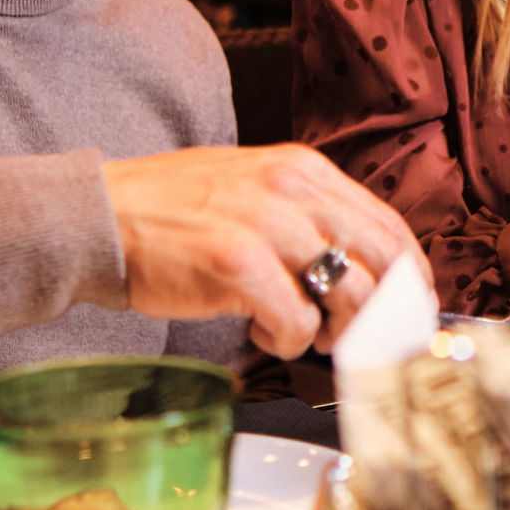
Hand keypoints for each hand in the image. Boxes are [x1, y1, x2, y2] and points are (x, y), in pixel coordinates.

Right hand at [102, 144, 424, 357]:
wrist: (98, 218)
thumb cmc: (170, 210)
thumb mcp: (251, 186)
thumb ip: (305, 214)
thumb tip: (357, 263)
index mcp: (303, 170)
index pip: (386, 225)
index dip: (409, 275)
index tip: (411, 308)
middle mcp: (293, 191)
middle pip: (381, 261)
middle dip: (386, 312)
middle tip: (371, 338)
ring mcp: (267, 226)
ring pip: (348, 295)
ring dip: (336, 330)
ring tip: (306, 333)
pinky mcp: (239, 265)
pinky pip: (297, 322)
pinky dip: (289, 339)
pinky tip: (262, 331)